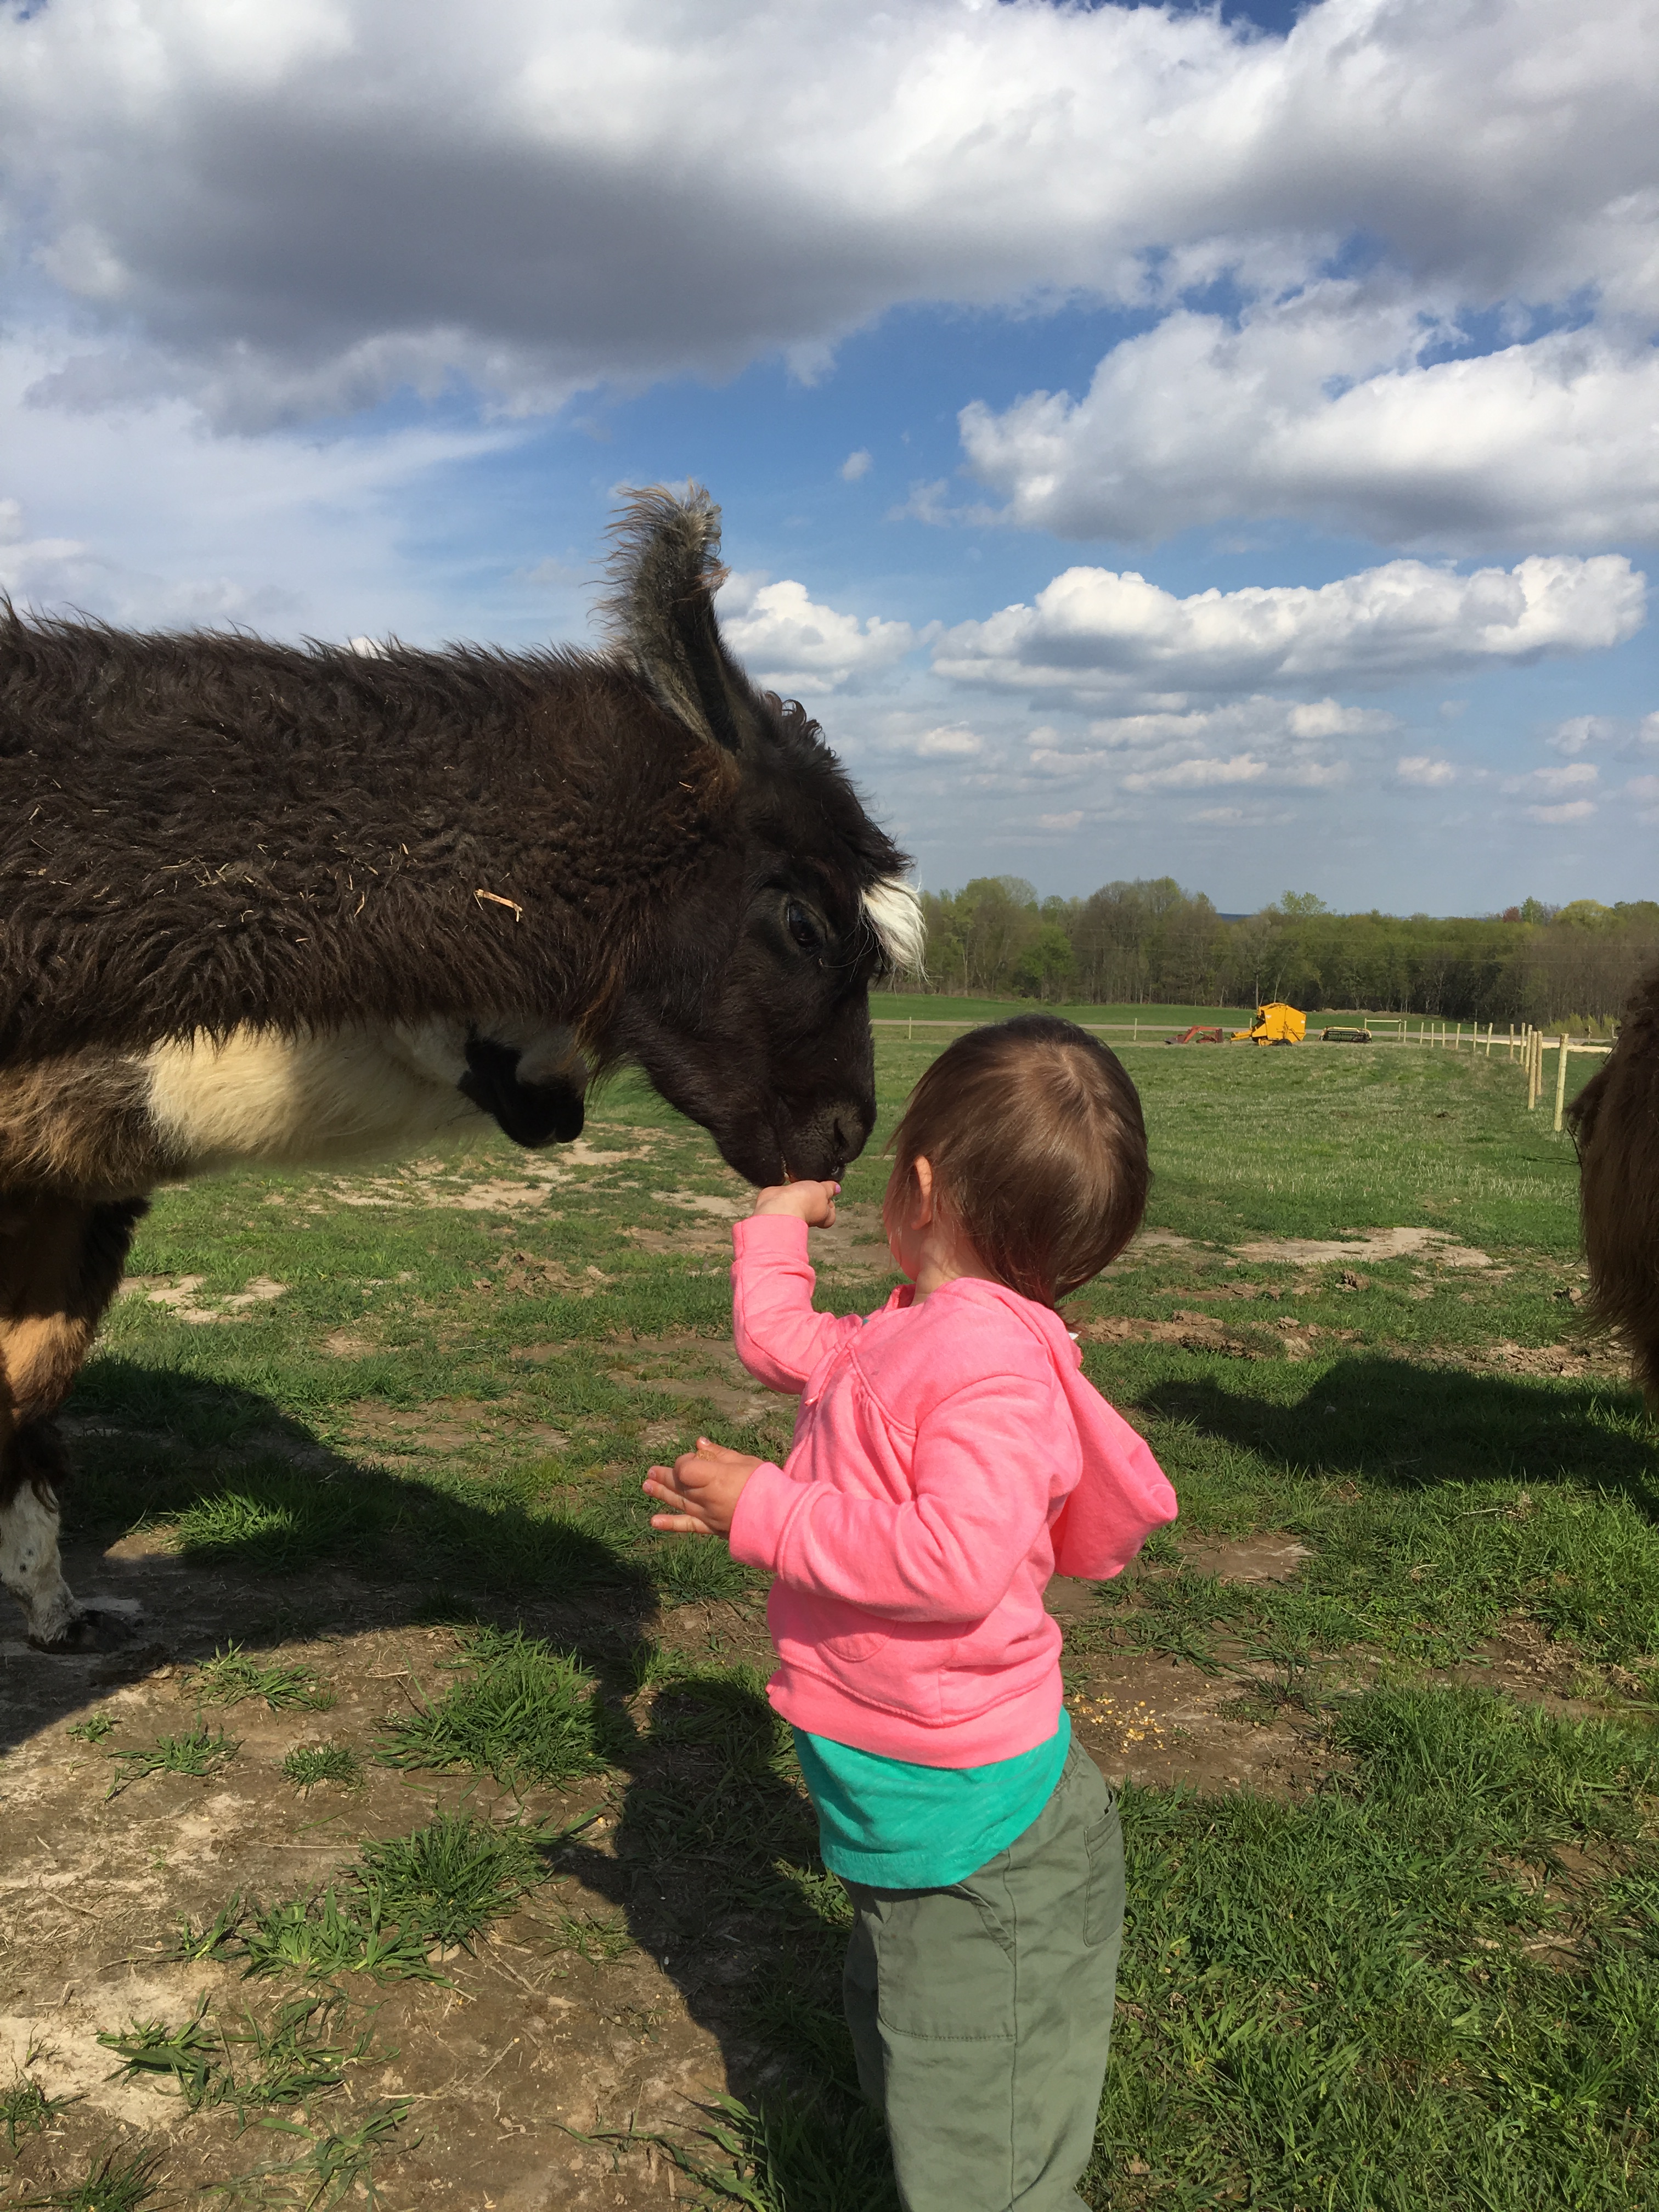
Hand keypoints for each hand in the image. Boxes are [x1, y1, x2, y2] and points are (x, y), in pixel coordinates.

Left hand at [642, 1437, 762, 1535]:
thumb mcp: (744, 1461)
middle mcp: (706, 1496)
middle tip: (651, 1472)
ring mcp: (707, 1514)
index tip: (694, 1457)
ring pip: (679, 1502)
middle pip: (679, 1484)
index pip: (685, 1468)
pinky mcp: (711, 1528)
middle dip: (664, 1476)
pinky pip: (687, 1525)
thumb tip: (699, 1443)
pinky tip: (654, 1521)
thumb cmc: (765, 1484)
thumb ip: (719, 1453)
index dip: (684, 1461)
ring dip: (661, 1494)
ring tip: (646, 1486)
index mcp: (715, 1476)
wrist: (779, 1517)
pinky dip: (670, 1523)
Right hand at [752, 1179, 838, 1226]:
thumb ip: (829, 1188)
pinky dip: (786, 1186)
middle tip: (813, 1183)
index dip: (830, 1200)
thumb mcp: (824, 1190)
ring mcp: (794, 1208)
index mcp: (823, 1217)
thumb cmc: (804, 1203)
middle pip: (814, 1203)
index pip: (830, 1211)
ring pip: (799, 1197)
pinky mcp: (781, 1201)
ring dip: (799, 1188)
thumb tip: (836, 1188)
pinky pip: (785, 1192)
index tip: (829, 1190)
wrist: (780, 1205)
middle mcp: (809, 1214)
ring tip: (800, 1180)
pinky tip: (787, 1179)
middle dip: (813, 1191)